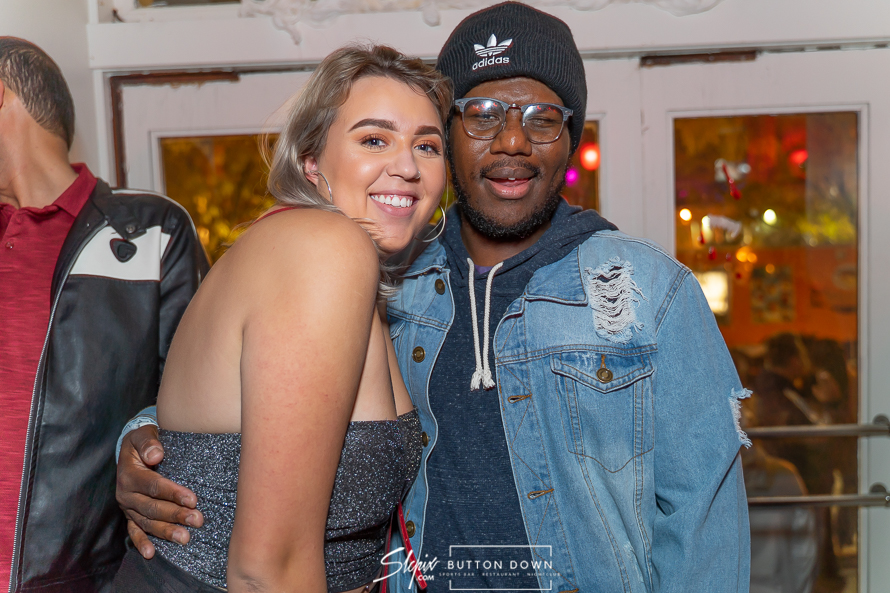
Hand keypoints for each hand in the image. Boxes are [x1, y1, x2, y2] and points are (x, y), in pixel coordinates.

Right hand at [116, 424, 203, 557]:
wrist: (131, 449)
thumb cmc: (143, 441)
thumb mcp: (143, 435)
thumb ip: (149, 443)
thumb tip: (156, 456)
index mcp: (129, 474)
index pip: (153, 486)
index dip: (173, 493)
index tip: (192, 499)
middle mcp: (126, 493)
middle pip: (153, 507)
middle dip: (175, 515)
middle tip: (197, 520)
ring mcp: (128, 507)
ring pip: (147, 522)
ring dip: (166, 531)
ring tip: (185, 538)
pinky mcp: (130, 515)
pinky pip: (134, 531)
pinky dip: (142, 543)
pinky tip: (151, 554)